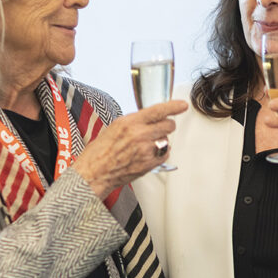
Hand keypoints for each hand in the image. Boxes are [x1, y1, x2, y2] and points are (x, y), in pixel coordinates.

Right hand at [71, 100, 186, 197]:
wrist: (95, 173)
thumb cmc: (100, 152)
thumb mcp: (114, 127)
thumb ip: (134, 122)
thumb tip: (149, 118)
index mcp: (129, 122)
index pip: (158, 110)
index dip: (173, 107)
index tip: (182, 105)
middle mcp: (140, 135)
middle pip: (168, 125)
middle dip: (166, 125)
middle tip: (159, 129)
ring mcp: (146, 150)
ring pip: (167, 140)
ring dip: (161, 140)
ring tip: (146, 145)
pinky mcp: (150, 163)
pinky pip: (165, 154)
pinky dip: (160, 153)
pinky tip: (147, 154)